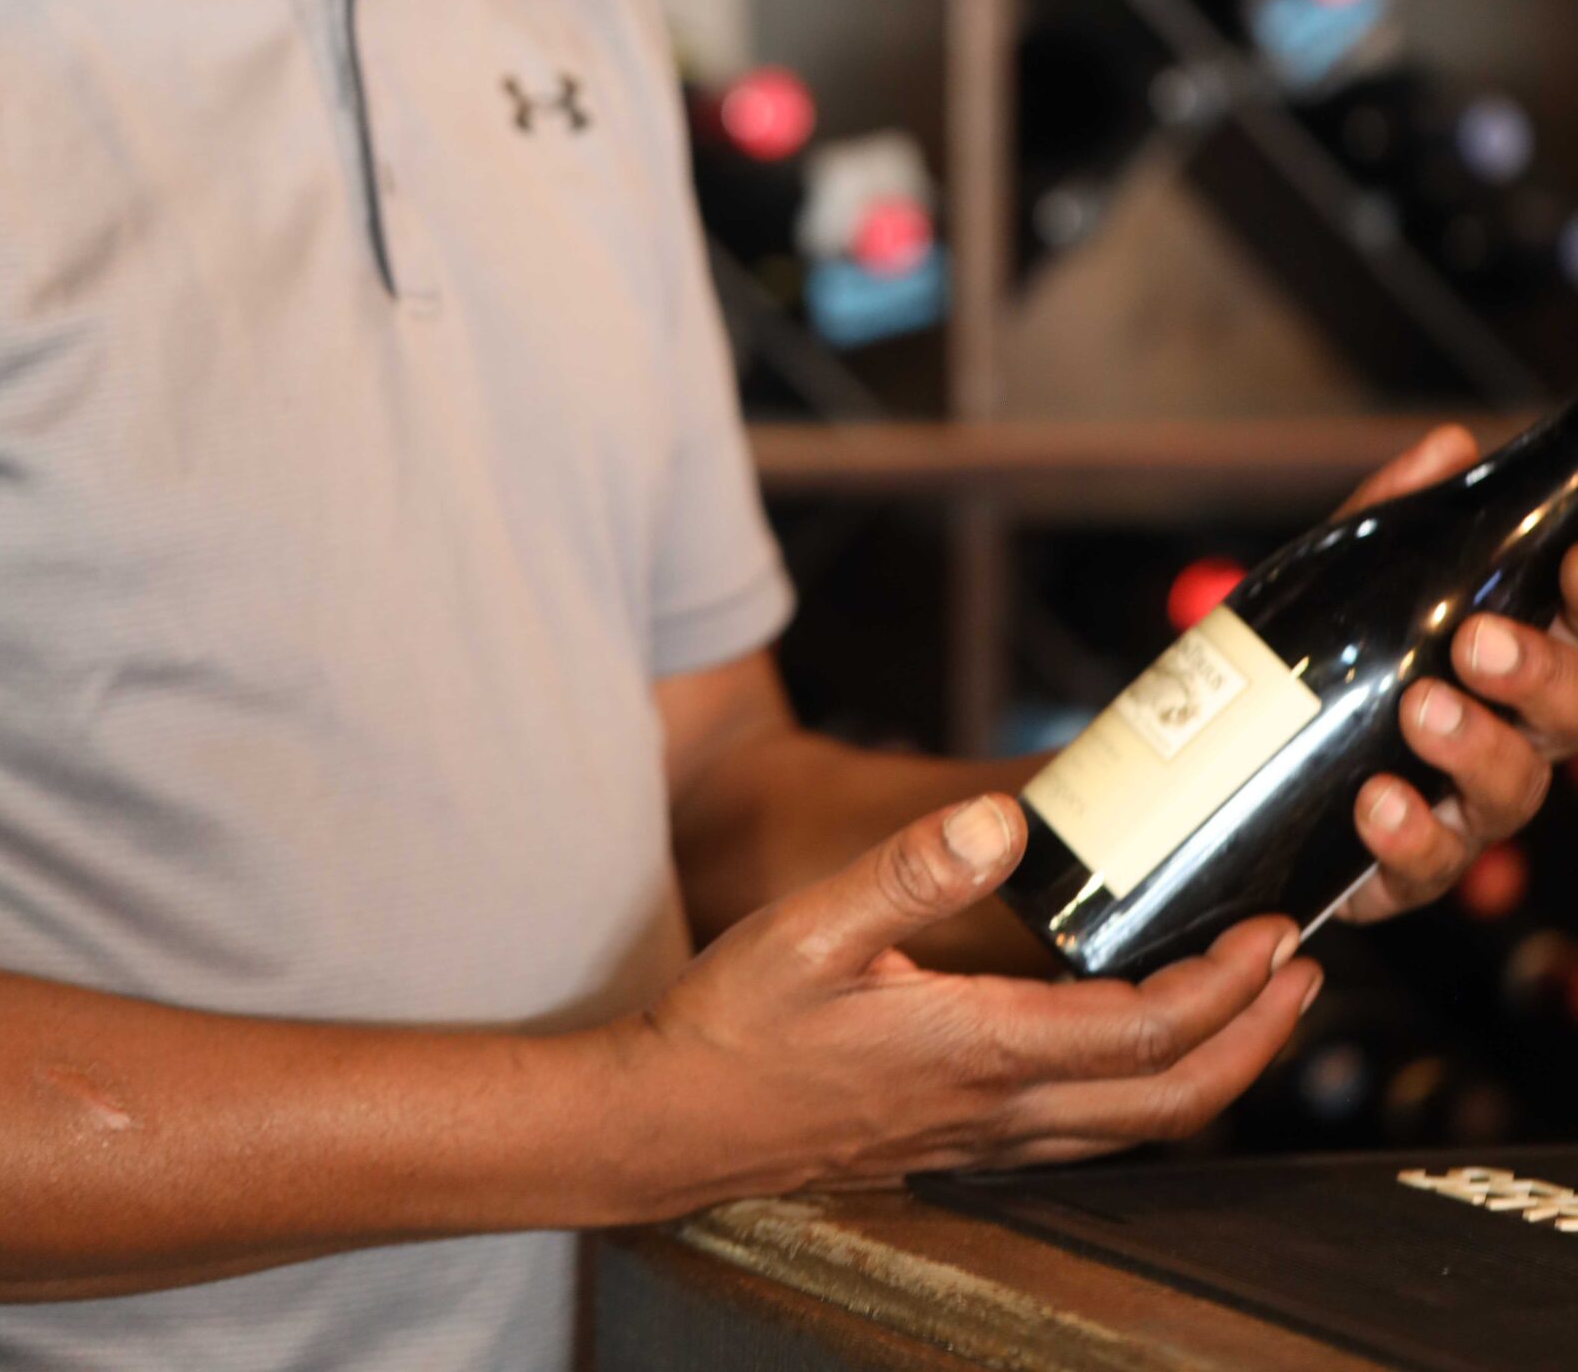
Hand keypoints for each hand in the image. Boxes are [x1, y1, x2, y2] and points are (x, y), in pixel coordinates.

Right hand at [622, 795, 1317, 1208]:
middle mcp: (996, 1111)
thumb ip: (908, 870)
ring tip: (1247, 1005)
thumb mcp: (807, 926)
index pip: (1144, 1031)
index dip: (1228, 987)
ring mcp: (979, 1141)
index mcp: (976, 1048)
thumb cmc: (731, 1026)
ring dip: (1212, 1069)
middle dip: (1256, 1039)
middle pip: (1173, 1100)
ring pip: (1136, 1127)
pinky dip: (1145, 1090)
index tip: (1275, 935)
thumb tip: (1002, 821)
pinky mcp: (955, 1145)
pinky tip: (1133, 1046)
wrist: (667, 1125)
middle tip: (1301, 974)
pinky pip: (1086, 1132)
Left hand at [1339, 423, 1577, 925]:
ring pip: (1508, 796)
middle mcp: (1509, 739)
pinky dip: (1407, 840)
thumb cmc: (1321, 659)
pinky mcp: (1402, 872)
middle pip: (1570, 718)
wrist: (1222, 757)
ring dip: (1474, 752)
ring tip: (1422, 710)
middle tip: (1481, 642)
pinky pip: (1424, 870)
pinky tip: (1377, 804)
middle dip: (1542, 676)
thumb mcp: (1348, 577)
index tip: (1568, 562)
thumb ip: (1397, 514)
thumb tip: (1448, 445)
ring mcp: (1462, 811)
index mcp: (1517, 667)